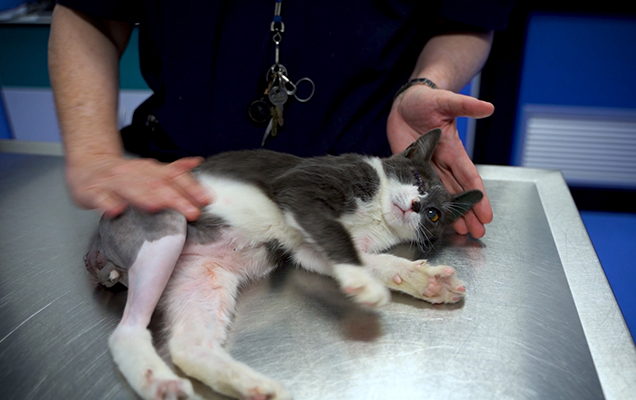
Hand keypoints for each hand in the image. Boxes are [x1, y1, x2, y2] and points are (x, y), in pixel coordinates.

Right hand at [65, 155, 211, 220]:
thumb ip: (174, 170)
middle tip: (191, 212)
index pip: (172, 177)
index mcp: (149, 169)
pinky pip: (100, 198)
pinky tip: (116, 211)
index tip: (206, 200)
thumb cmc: (124, 174)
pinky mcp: (92, 192)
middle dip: (175, 199)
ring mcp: (112, 182)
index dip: (190, 188)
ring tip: (158, 207)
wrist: (88, 165)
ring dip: (144, 198)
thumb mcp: (150, 169)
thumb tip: (197, 161)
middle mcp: (133, 173)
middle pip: (155, 185)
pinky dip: (108, 204)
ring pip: (129, 189)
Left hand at [386, 85, 493, 237]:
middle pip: (458, 192)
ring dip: (451, 212)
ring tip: (461, 231)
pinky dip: (426, 202)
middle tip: (477, 233)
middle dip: (468, 212)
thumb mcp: (446, 100)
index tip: (487, 214)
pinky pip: (419, 187)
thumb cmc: (427, 99)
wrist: (406, 101)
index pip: (469, 177)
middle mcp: (442, 161)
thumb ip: (465, 105)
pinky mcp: (410, 167)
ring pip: (441, 194)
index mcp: (453, 149)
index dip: (477, 196)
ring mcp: (426, 166)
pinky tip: (430, 215)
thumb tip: (488, 107)